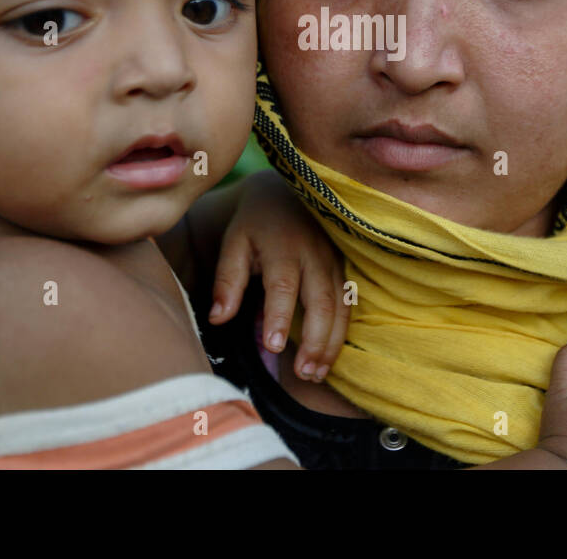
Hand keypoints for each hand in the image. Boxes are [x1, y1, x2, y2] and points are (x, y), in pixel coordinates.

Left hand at [208, 169, 349, 382]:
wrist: (286, 193)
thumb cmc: (255, 224)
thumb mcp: (235, 243)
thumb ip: (227, 280)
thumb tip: (217, 318)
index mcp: (283, 246)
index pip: (283, 286)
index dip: (279, 317)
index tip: (272, 347)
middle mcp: (314, 254)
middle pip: (320, 301)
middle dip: (315, 340)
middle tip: (304, 373)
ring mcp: (333, 261)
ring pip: (340, 306)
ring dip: (331, 342)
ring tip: (316, 374)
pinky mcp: (344, 268)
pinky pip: (348, 304)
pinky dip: (341, 332)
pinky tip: (329, 357)